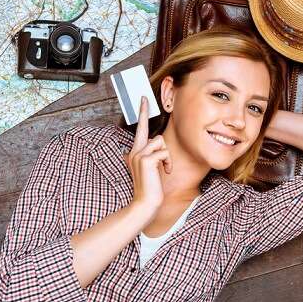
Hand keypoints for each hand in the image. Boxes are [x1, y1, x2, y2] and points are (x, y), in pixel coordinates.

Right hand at [125, 97, 171, 215]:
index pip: (140, 128)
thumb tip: (157, 152)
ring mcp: (138, 154)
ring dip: (166, 157)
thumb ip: (150, 157)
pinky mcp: (146, 160)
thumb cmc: (150, 188)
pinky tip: (164, 173)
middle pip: (153, 135)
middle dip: (158, 142)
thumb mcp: (149, 169)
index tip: (144, 98)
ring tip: (163, 170)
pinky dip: (168, 163)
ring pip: (160, 142)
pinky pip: (164, 153)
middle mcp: (134, 151)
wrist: (145, 203)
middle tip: (152, 133)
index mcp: (135, 152)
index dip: (142, 112)